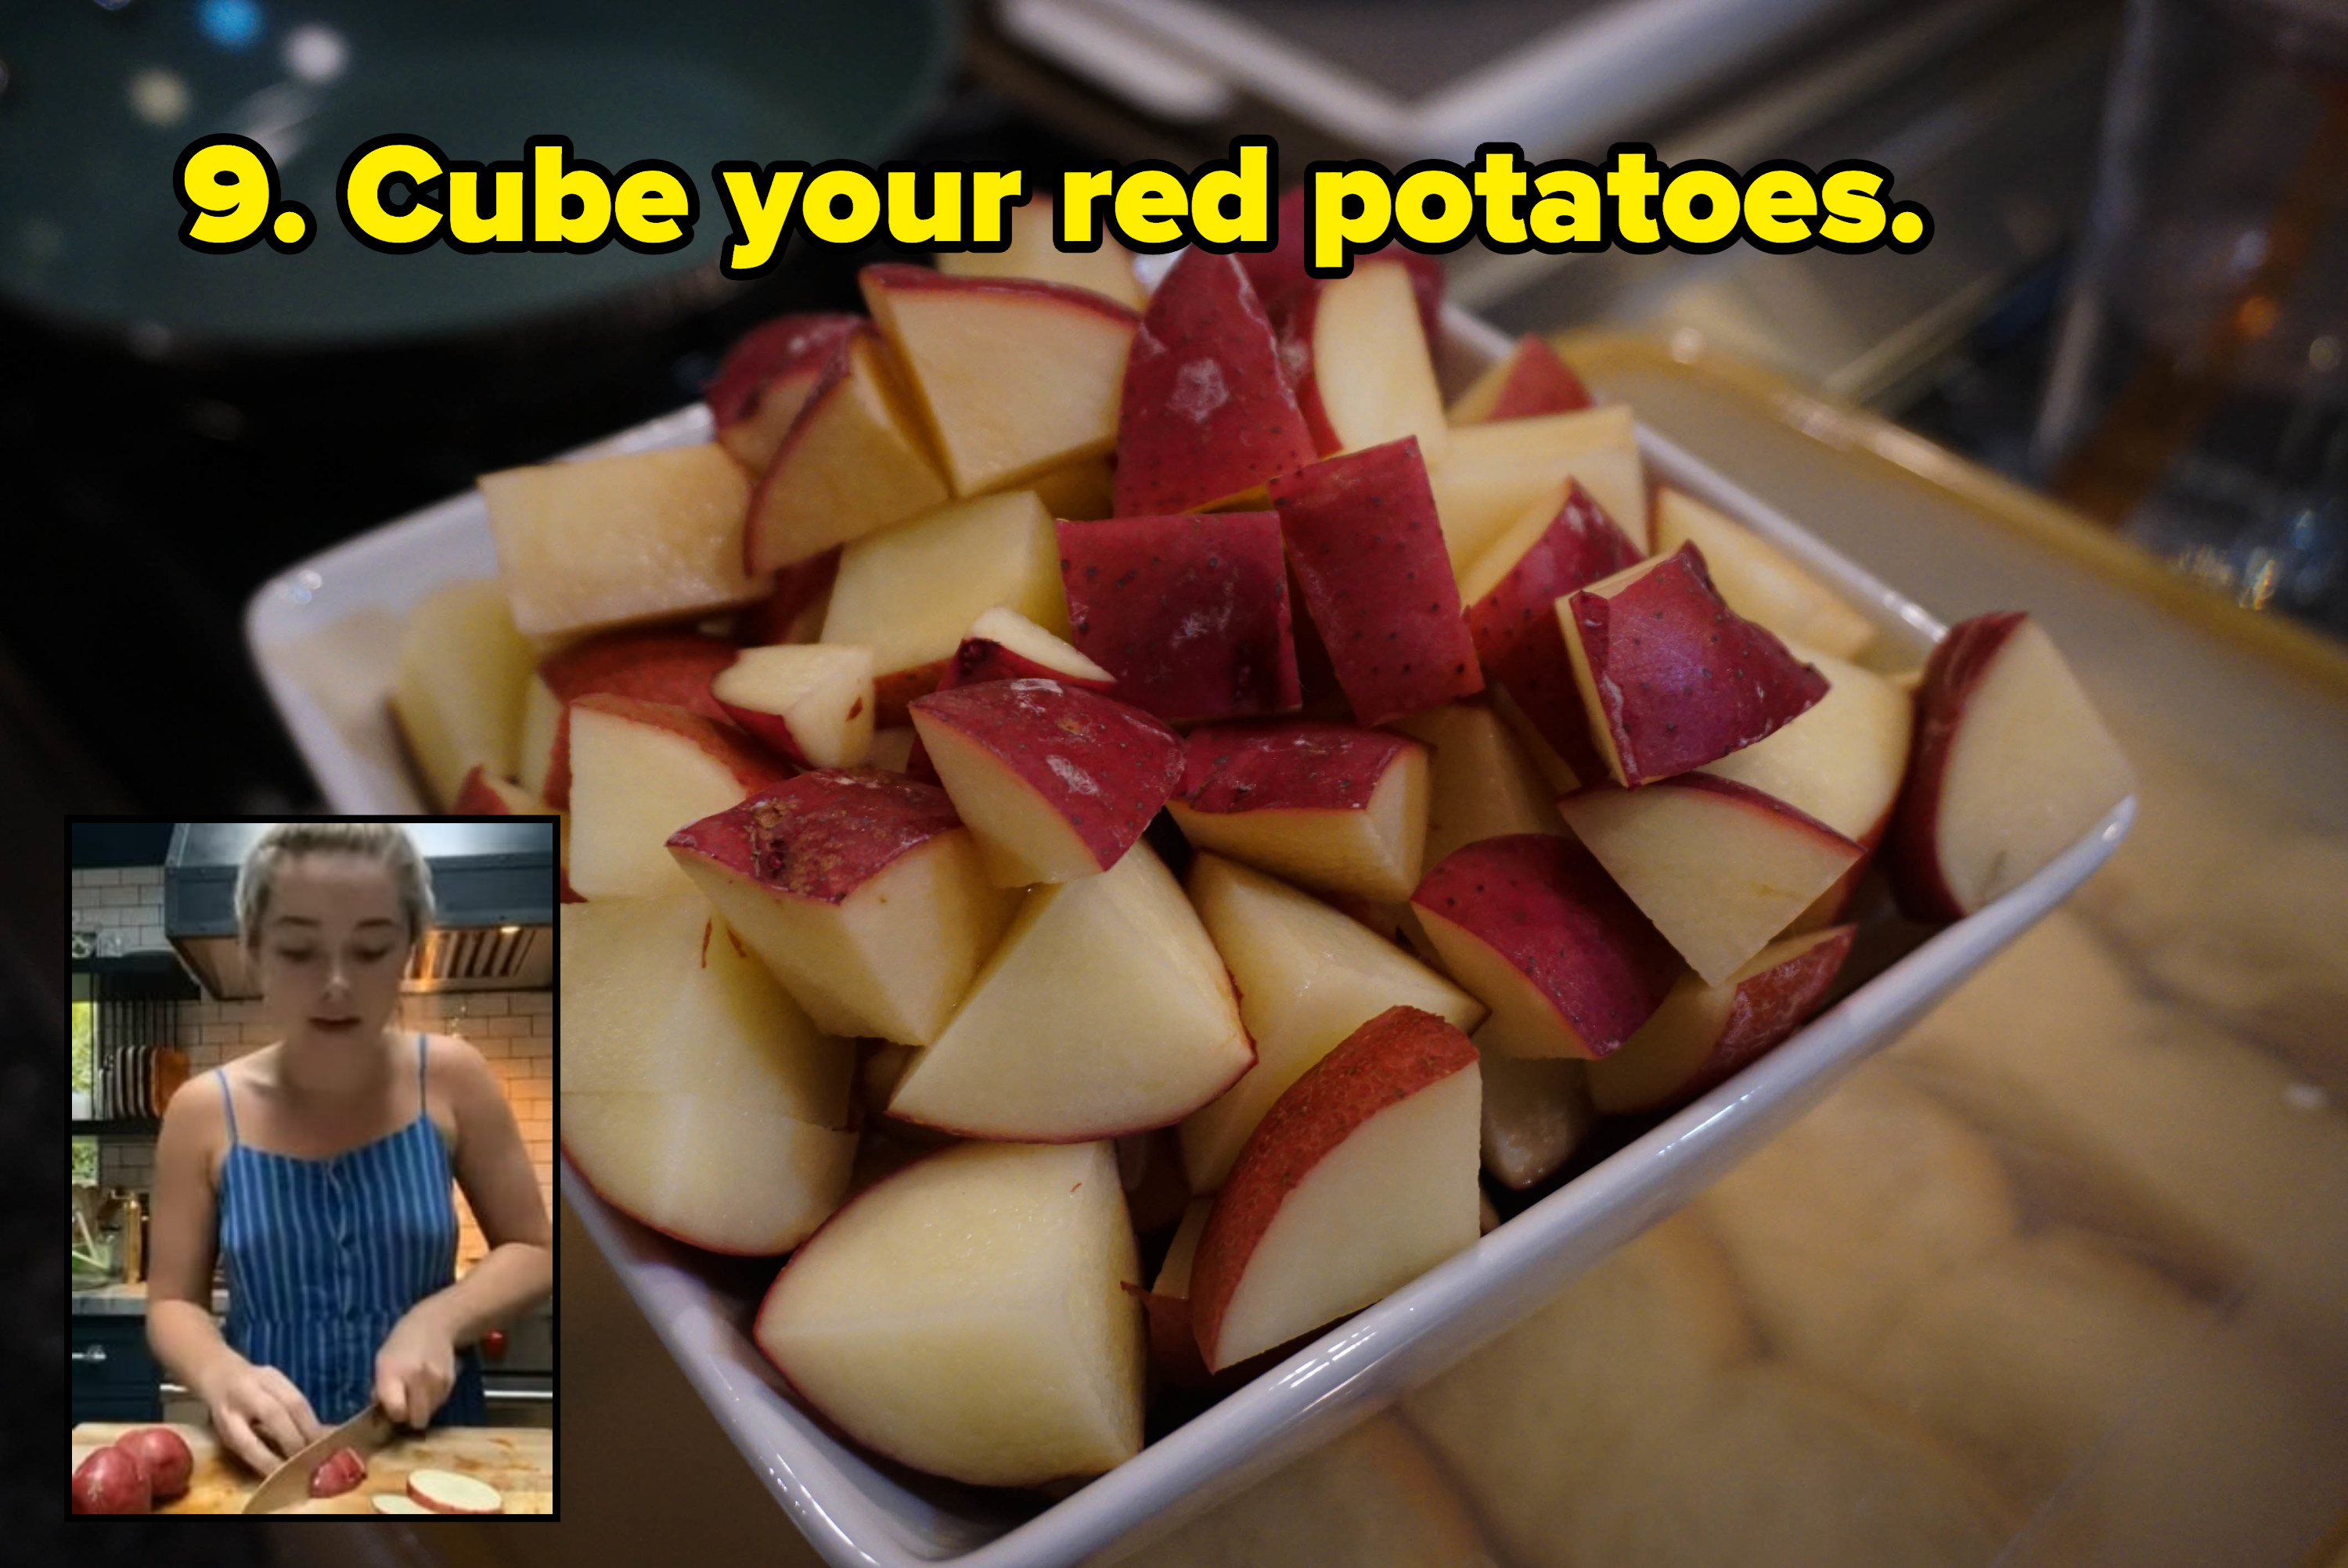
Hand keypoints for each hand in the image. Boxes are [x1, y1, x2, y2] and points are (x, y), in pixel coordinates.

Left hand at [198, 1355, 323, 1474]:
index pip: (247, 1442)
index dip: (267, 1460)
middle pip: (273, 1415)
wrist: (221, 1374)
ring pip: (293, 1403)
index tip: (282, 1475)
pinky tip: (316, 1429)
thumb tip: (280, 1468)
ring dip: (310, 1428)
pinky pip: (300, 1397)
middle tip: (307, 1461)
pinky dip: (310, 1416)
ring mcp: (262, 1379)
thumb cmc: (227, 1413)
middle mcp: (243, 1394)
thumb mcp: (230, 1434)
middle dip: (294, 1441)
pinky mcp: (279, 1374)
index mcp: (225, 1415)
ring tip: (318, 1447)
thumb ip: (252, 1448)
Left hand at [373, 1307, 456, 1429]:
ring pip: (430, 1412)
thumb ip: (381, 1389)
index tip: (393, 1409)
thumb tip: (382, 1415)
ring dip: (423, 1406)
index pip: (398, 1411)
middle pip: (418, 1418)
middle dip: (411, 1416)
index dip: (395, 1415)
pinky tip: (429, 1382)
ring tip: (418, 1389)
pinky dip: (434, 1398)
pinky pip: (440, 1402)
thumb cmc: (400, 1345)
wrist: (434, 1325)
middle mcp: (417, 1377)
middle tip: (407, 1404)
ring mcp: (436, 1379)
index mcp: (393, 1373)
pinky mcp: (450, 1381)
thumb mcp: (382, 1363)